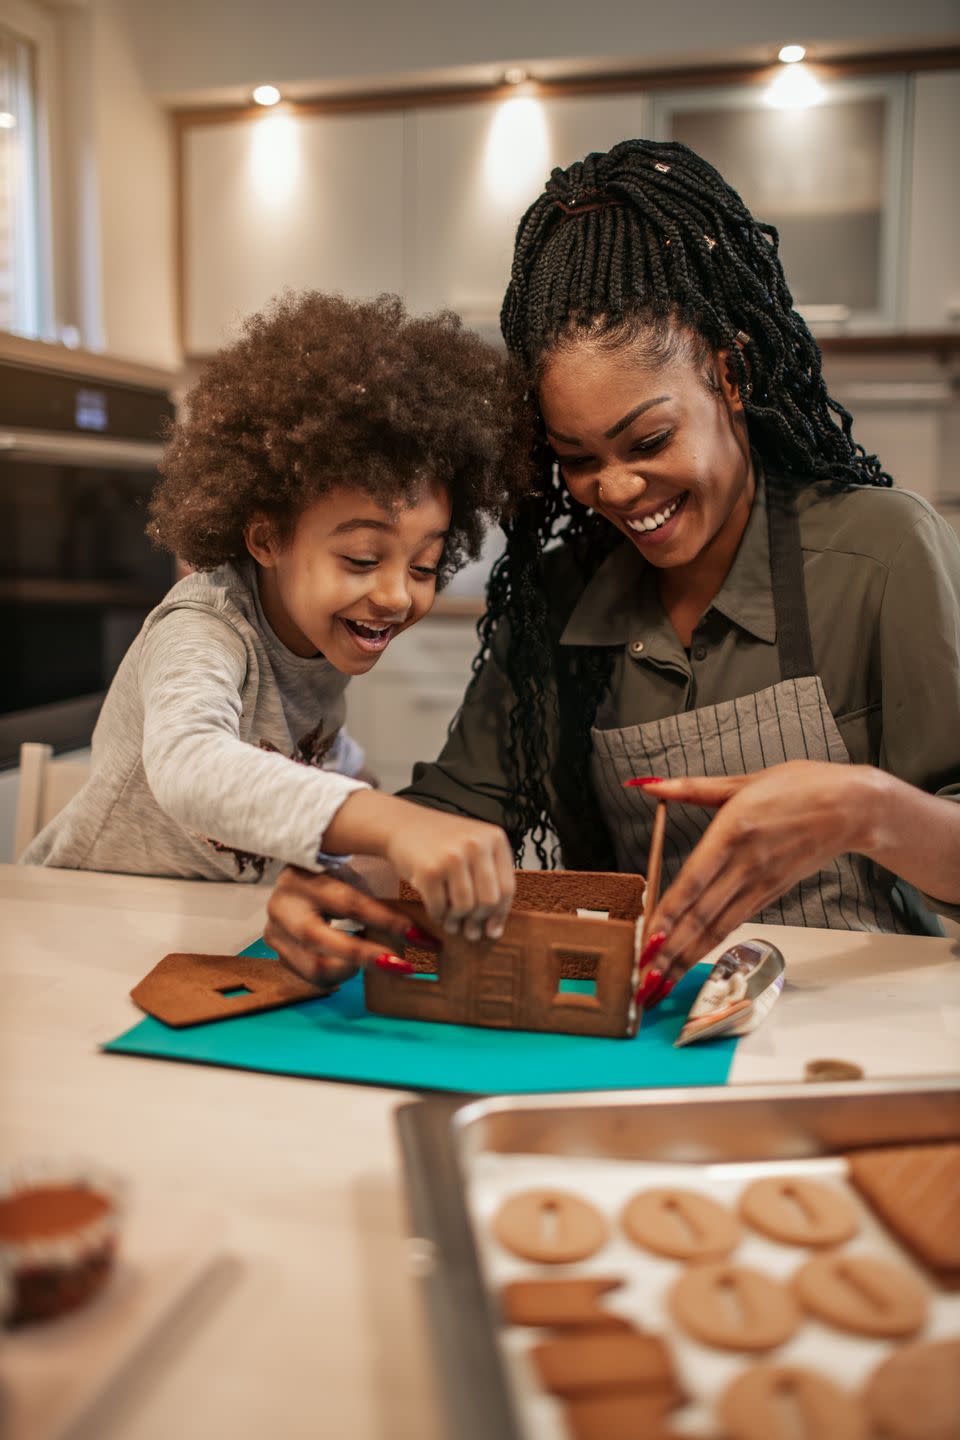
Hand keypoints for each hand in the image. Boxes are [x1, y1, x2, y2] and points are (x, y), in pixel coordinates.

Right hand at [265, 863, 423, 986]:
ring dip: (352, 969)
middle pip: (320, 939)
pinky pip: (311, 977)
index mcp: (302, 877)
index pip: (347, 903)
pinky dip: (338, 976)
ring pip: (314, 967)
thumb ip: (374, 890)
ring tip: (376, 960)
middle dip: (365, 955)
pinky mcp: (279, 954)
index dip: (385, 921)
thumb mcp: (348, 871)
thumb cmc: (331, 874)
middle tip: (403, 967)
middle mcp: (282, 905)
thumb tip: (418, 921)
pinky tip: (354, 967)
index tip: (419, 936)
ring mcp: (275, 932)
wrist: (292, 880)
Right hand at [383, 807, 515, 940]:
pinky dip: (438, 916)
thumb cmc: (441, 842)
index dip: (500, 915)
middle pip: (489, 901)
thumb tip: (494, 931)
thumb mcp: (473, 849)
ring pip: (465, 908)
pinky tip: (436, 912)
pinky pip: (440, 908)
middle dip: (478, 921)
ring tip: (450, 922)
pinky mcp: (429, 870)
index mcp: (494, 838)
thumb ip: (489, 880)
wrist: (402, 825)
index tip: (492, 931)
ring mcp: (452, 856)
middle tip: (469, 931)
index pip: (507, 888)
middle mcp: (476, 844)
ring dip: (456, 921)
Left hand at [635, 761, 879, 1005]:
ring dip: (686, 957)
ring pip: (716, 927)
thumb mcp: (744, 781)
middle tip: (645, 980)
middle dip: (670, 951)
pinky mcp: (770, 893)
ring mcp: (760, 883)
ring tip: (661, 982)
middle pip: (702, 915)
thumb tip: (648, 784)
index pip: (693, 880)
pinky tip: (690, 959)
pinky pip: (734, 922)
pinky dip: (709, 944)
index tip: (648, 939)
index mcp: (734, 831)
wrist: (854, 808)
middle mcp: (745, 864)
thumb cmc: (802, 786)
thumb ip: (692, 788)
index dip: (669, 914)